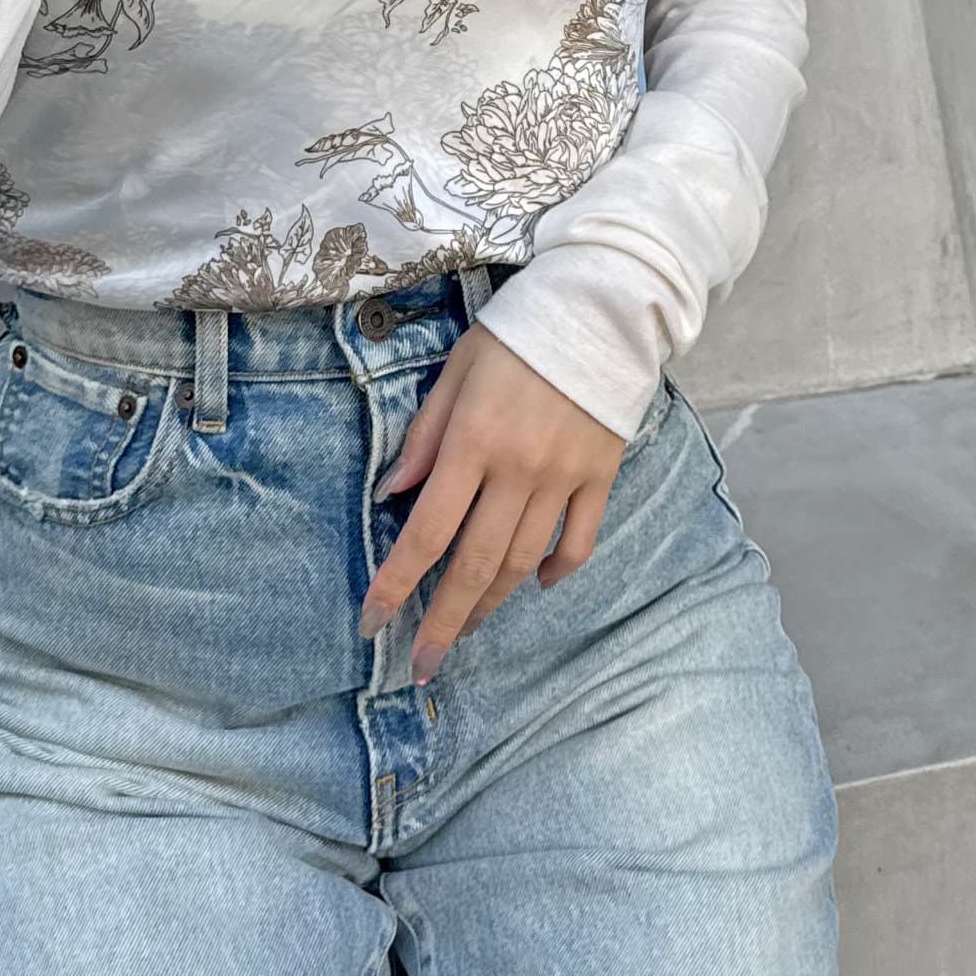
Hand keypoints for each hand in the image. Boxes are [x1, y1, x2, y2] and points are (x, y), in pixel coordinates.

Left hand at [357, 324, 626, 683]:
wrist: (602, 309)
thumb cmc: (517, 334)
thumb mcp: (457, 370)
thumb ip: (424, 435)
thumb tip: (392, 494)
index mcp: (473, 443)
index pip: (426, 531)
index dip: (397, 583)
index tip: (373, 622)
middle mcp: (518, 470)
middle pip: (475, 565)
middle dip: (443, 622)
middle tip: (420, 665)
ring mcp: (564, 479)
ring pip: (522, 563)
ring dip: (490, 605)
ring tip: (463, 630)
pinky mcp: (600, 477)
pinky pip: (577, 542)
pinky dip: (555, 571)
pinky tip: (533, 584)